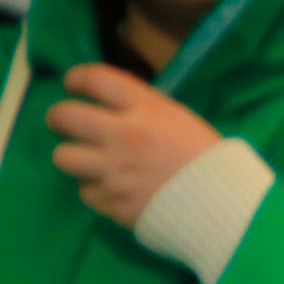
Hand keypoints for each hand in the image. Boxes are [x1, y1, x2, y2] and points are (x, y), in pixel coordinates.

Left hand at [46, 63, 223, 227]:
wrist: (224, 205)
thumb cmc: (206, 158)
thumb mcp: (178, 118)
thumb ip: (141, 108)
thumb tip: (108, 104)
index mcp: (144, 109)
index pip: (93, 78)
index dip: (76, 78)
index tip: (74, 85)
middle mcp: (122, 135)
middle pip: (65, 116)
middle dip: (59, 118)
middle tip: (66, 123)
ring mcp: (113, 171)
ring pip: (63, 156)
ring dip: (73, 156)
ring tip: (88, 161)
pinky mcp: (111, 202)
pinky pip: (85, 191)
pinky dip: (96, 189)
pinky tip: (112, 188)